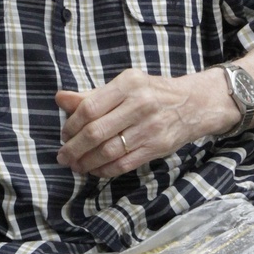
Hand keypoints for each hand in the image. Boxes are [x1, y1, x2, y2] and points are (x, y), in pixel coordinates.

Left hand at [55, 68, 232, 177]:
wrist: (193, 104)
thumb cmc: (151, 93)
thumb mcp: (124, 86)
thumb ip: (91, 95)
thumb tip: (59, 99)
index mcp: (128, 83)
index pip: (90, 107)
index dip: (71, 124)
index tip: (64, 134)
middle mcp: (140, 104)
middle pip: (97, 131)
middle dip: (74, 147)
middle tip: (63, 156)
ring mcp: (150, 127)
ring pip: (109, 151)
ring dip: (87, 162)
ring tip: (76, 166)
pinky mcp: (157, 147)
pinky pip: (124, 163)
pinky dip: (105, 170)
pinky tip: (95, 170)